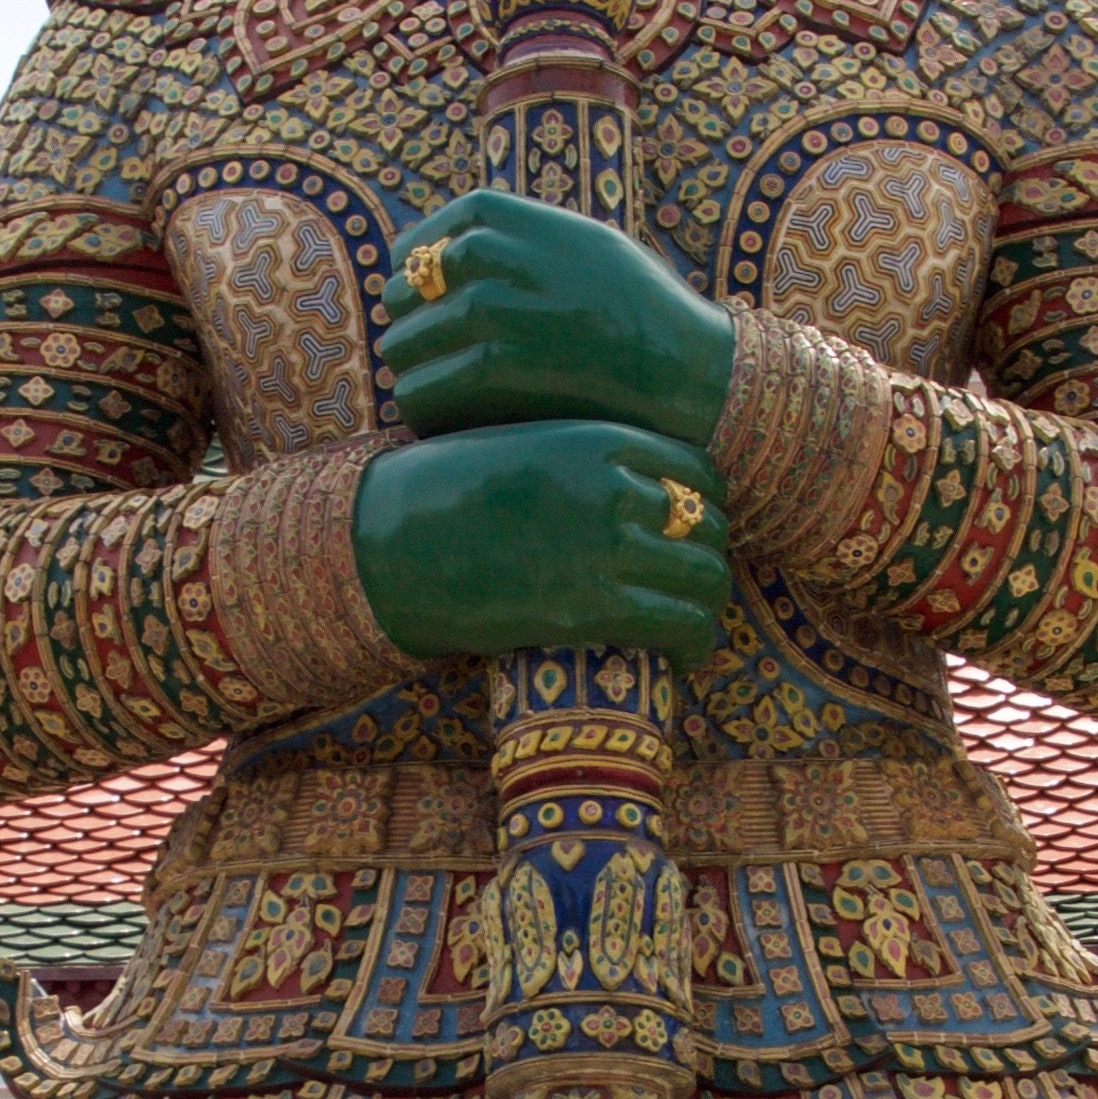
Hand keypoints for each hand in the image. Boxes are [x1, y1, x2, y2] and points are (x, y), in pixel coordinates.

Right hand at [353, 422, 730, 666]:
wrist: (390, 545)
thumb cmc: (447, 499)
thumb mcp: (527, 449)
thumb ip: (590, 465)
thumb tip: (642, 499)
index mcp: (601, 439)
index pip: (699, 472)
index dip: (704, 510)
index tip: (689, 539)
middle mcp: (616, 487)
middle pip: (708, 527)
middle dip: (704, 562)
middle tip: (687, 592)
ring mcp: (610, 547)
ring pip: (706, 581)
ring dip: (703, 609)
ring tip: (684, 630)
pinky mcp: (597, 607)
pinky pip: (682, 628)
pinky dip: (691, 646)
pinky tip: (677, 660)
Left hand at [386, 189, 734, 447]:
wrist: (691, 366)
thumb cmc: (645, 313)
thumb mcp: (590, 246)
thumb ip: (526, 241)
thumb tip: (456, 253)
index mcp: (520, 222)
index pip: (427, 239)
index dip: (413, 272)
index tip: (416, 299)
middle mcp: (501, 256)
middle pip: (405, 291)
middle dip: (409, 326)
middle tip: (428, 356)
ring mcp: (496, 308)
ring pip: (404, 344)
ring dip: (412, 372)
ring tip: (437, 392)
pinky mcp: (498, 366)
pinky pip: (421, 390)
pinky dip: (424, 411)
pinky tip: (446, 421)